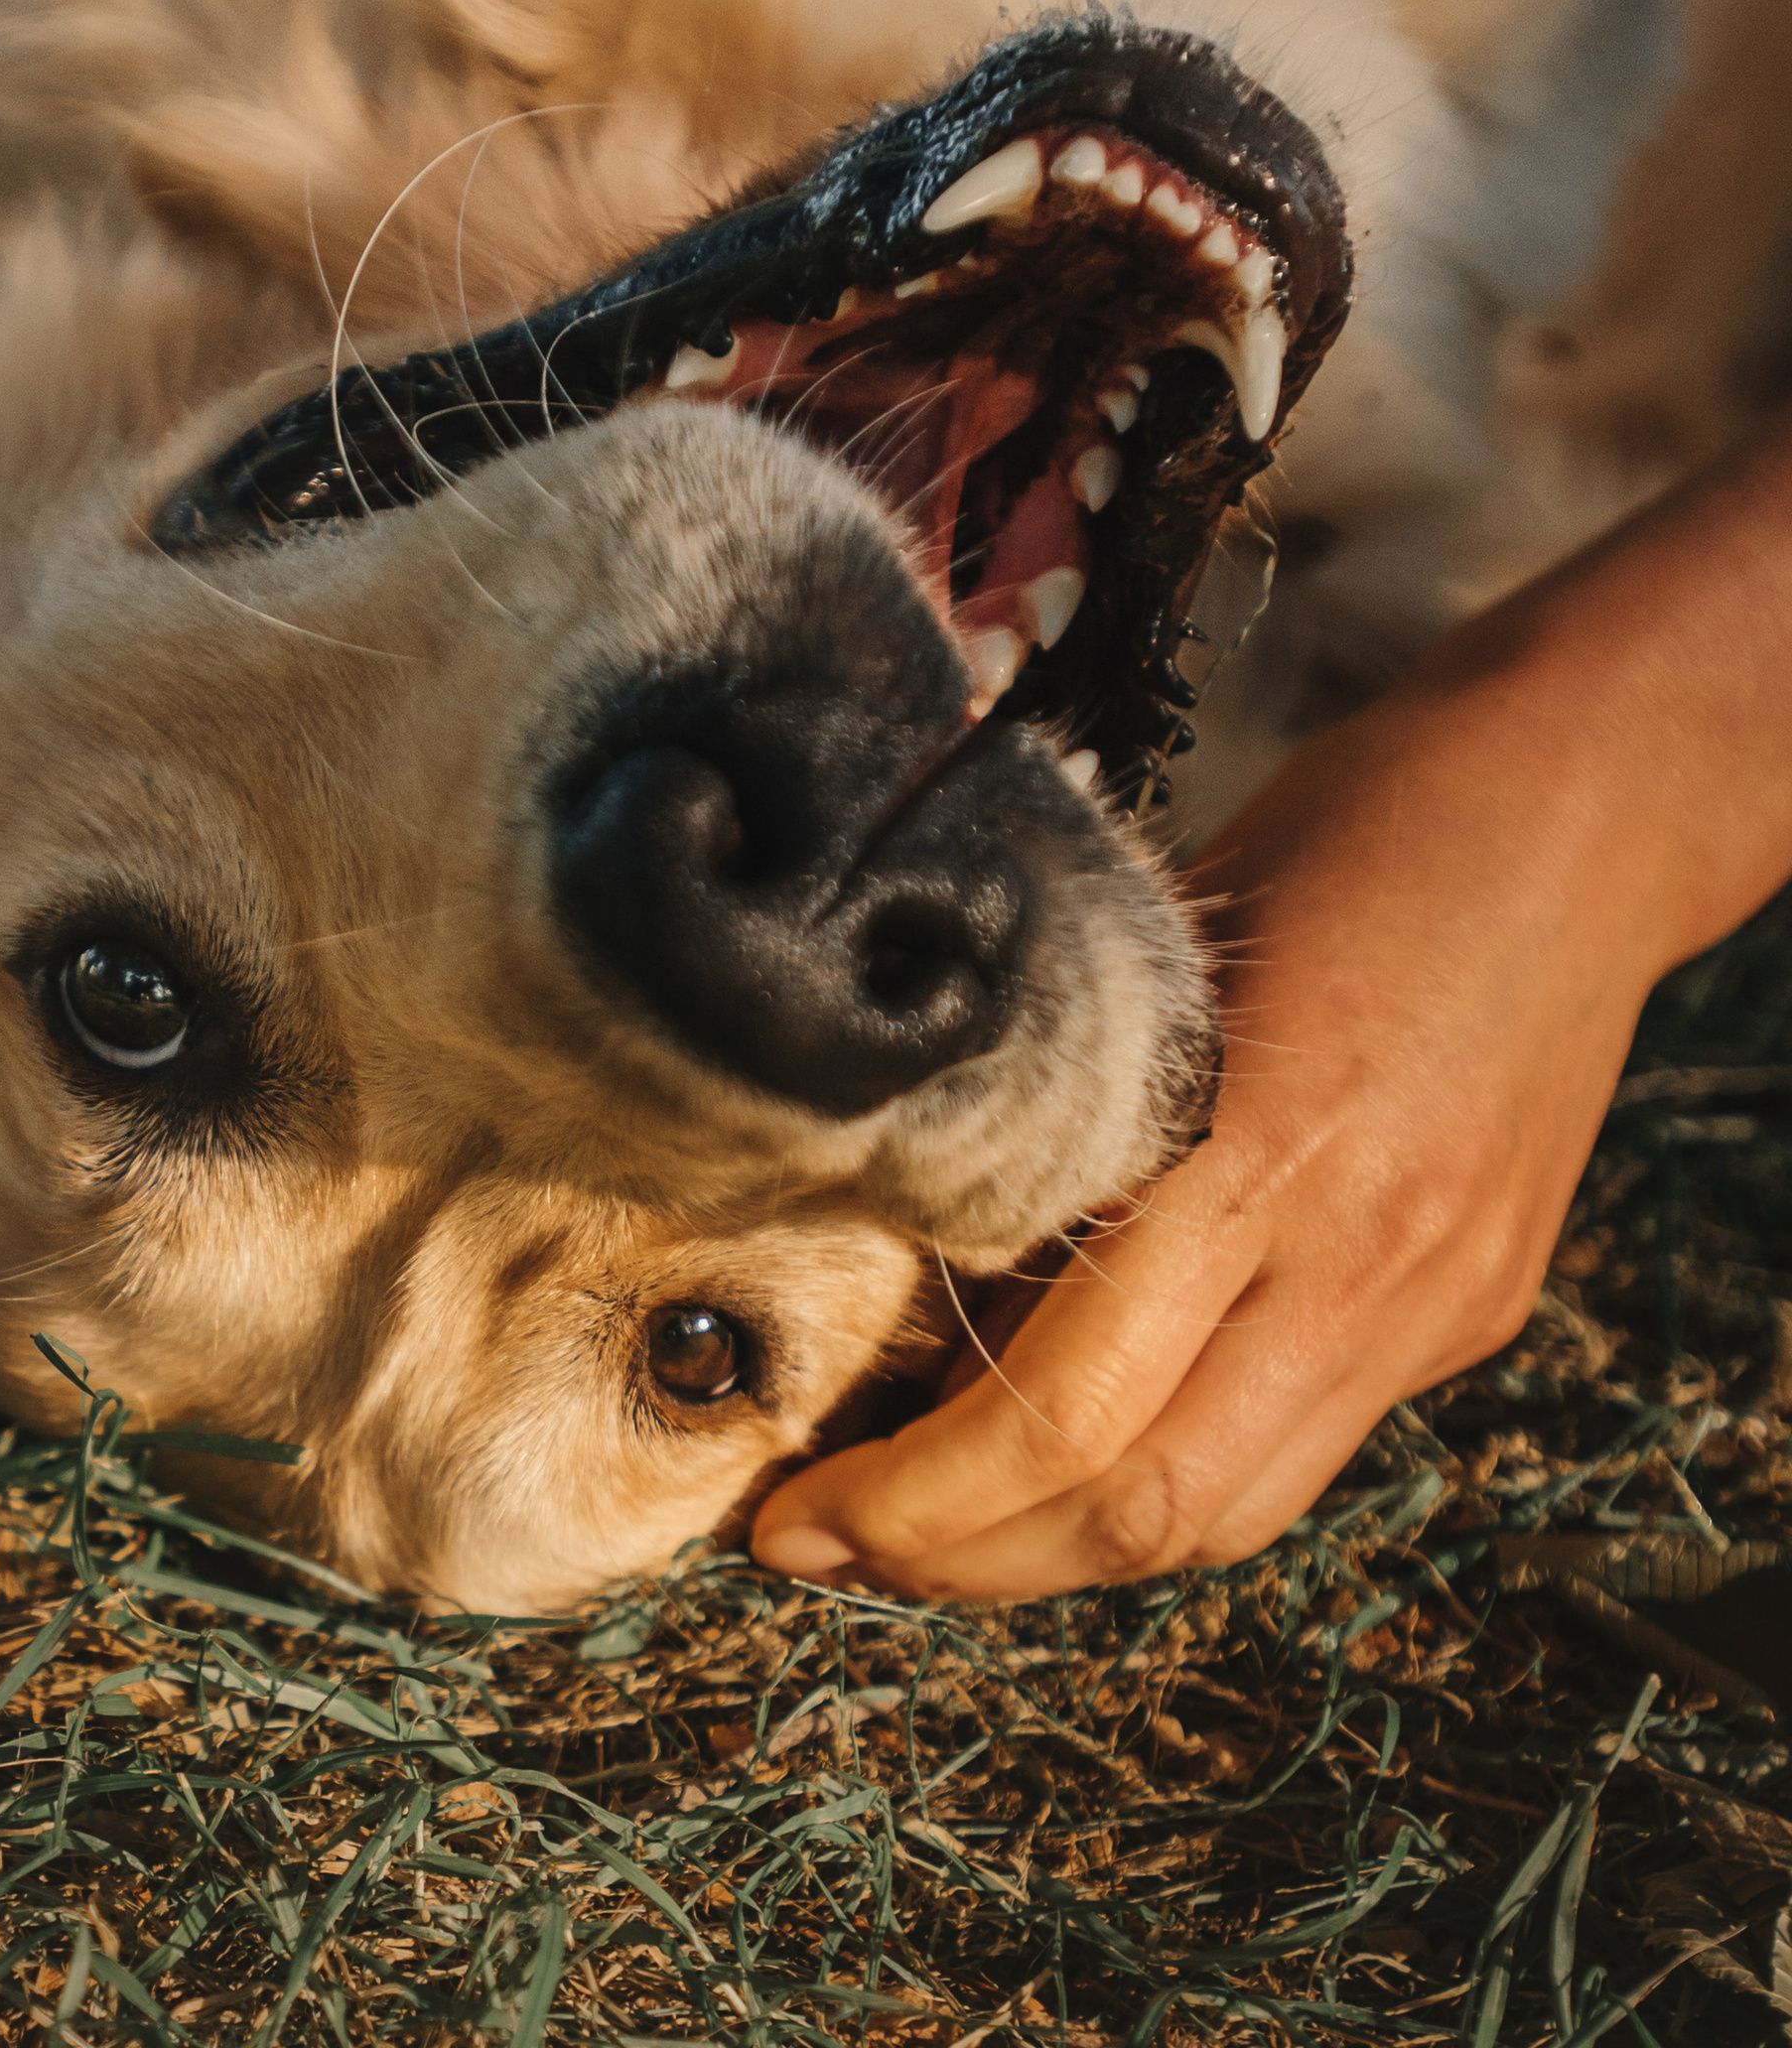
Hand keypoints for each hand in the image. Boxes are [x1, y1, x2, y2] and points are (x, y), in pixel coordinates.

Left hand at [751, 414, 1791, 1599]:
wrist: (1578, 808)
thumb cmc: (1336, 833)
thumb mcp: (1149, 958)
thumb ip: (1050, 1130)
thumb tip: (911, 1288)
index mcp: (1255, 1151)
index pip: (1063, 1415)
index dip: (912, 1501)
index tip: (792, 1517)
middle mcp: (1355, 1262)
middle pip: (1142, 1511)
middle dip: (961, 1562)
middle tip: (826, 1547)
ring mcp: (1429, 1303)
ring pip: (1228, 1516)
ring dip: (1059, 1555)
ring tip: (926, 1533)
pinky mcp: (1468, 1314)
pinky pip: (1299, 1453)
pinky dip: (1166, 1482)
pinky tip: (1070, 1457)